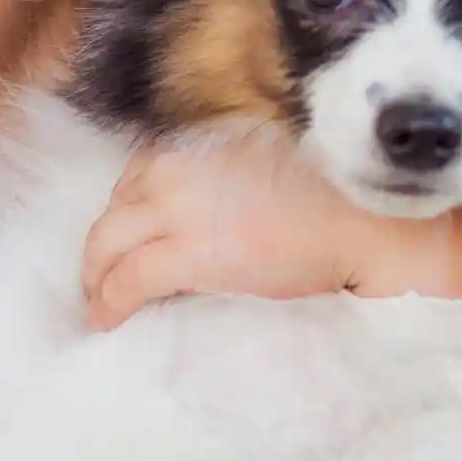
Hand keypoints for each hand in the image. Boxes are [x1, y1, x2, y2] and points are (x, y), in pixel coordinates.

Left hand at [80, 131, 461, 329]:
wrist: (363, 218)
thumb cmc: (332, 193)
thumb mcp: (264, 163)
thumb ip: (224, 175)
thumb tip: (205, 209)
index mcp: (197, 141)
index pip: (140, 173)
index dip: (131, 208)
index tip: (132, 232)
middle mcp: (176, 167)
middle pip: (117, 206)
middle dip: (105, 242)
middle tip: (102, 272)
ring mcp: (176, 208)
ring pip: (107, 241)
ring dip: (97, 273)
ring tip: (98, 299)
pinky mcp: (186, 253)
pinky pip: (127, 280)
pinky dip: (108, 301)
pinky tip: (105, 319)